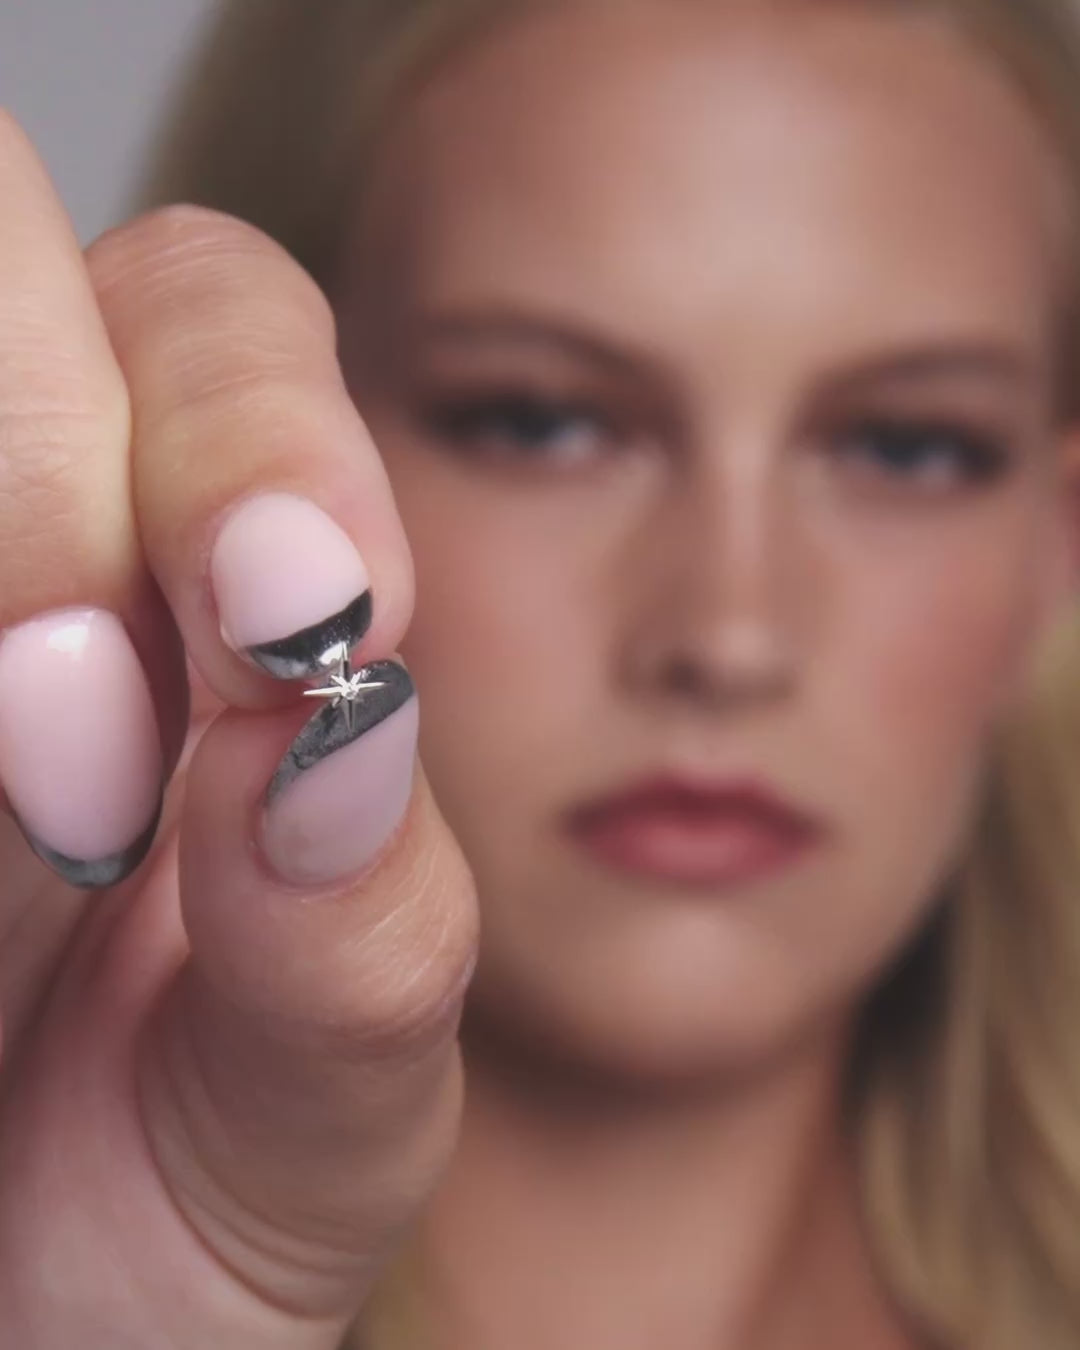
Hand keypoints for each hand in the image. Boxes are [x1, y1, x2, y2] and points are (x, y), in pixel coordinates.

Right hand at [0, 110, 478, 1348]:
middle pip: (1, 283)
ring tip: (46, 853)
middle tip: (82, 769)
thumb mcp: (332, 1096)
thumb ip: (358, 926)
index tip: (294, 610)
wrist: (57, 1315)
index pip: (210, 308)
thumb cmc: (206, 1186)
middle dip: (42, 496)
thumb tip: (328, 724)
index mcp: (220, 572)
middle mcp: (36, 546)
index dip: (243, 421)